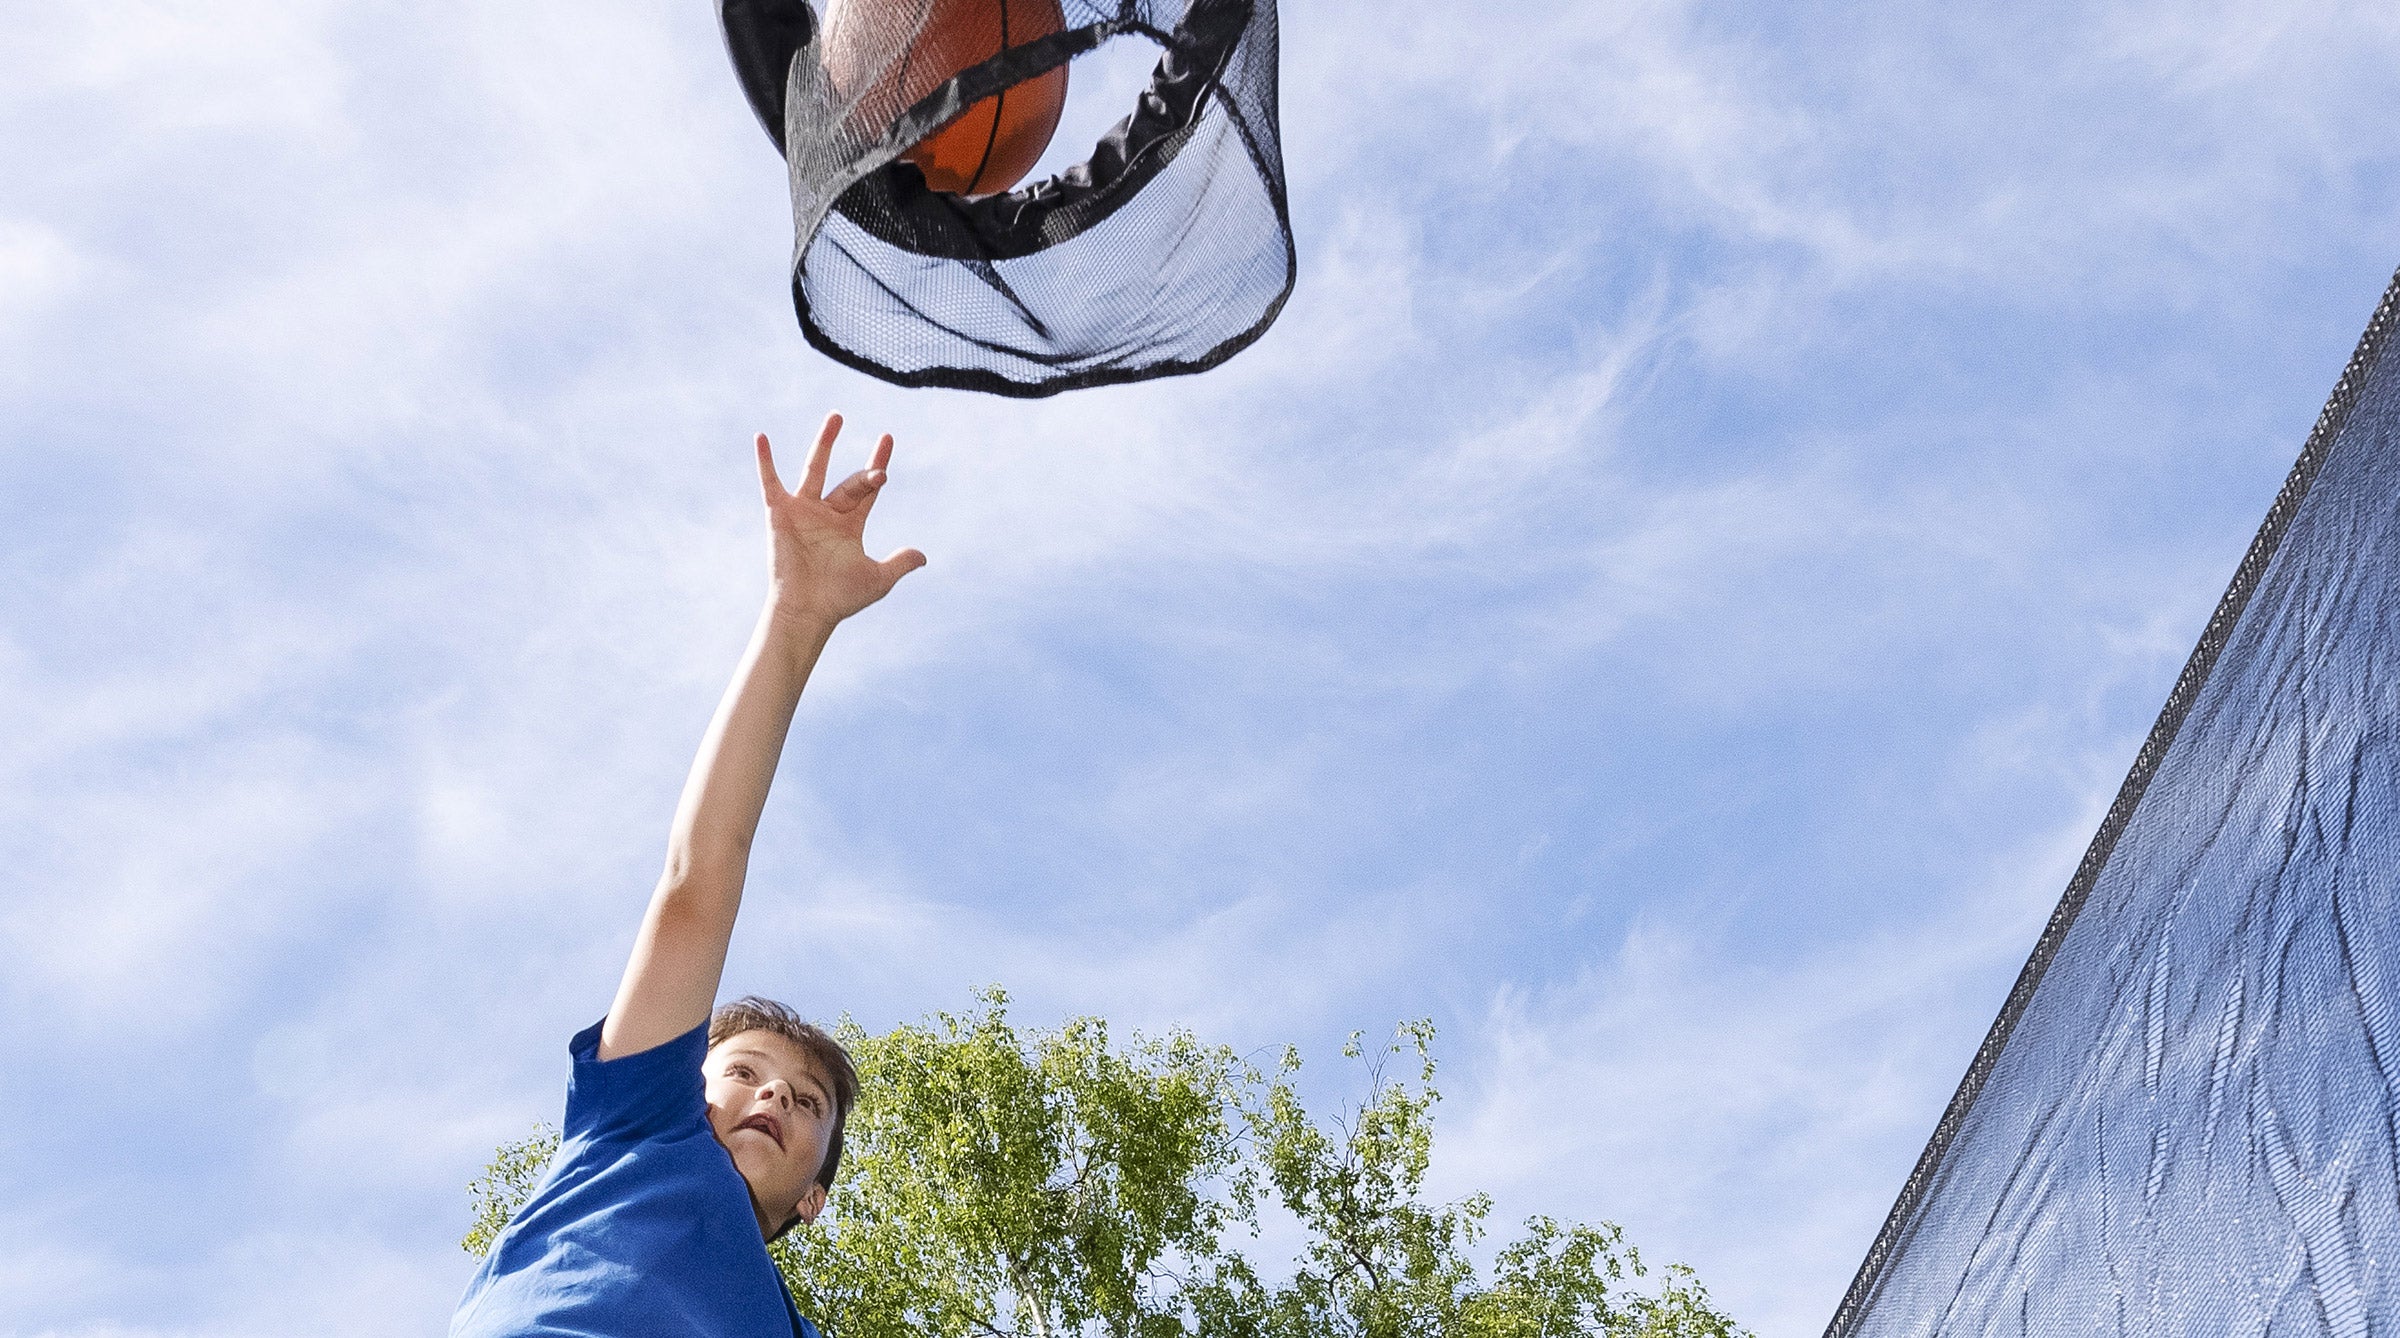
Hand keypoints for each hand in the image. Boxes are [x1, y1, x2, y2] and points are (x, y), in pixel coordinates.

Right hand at [755, 414, 926, 631]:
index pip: (868, 490)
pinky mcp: (779, 513)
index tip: (887, 439)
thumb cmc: (839, 598)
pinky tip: (761, 437)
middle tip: (883, 460)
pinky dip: (765, 461)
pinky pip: (770, 482)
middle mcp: (827, 513)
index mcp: (850, 525)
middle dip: (867, 474)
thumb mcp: (878, 579)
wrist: (807, 610)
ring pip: (816, 469)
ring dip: (826, 443)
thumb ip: (900, 563)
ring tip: (837, 417)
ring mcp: (803, 511)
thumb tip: (922, 556)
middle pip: (850, 482)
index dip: (878, 467)